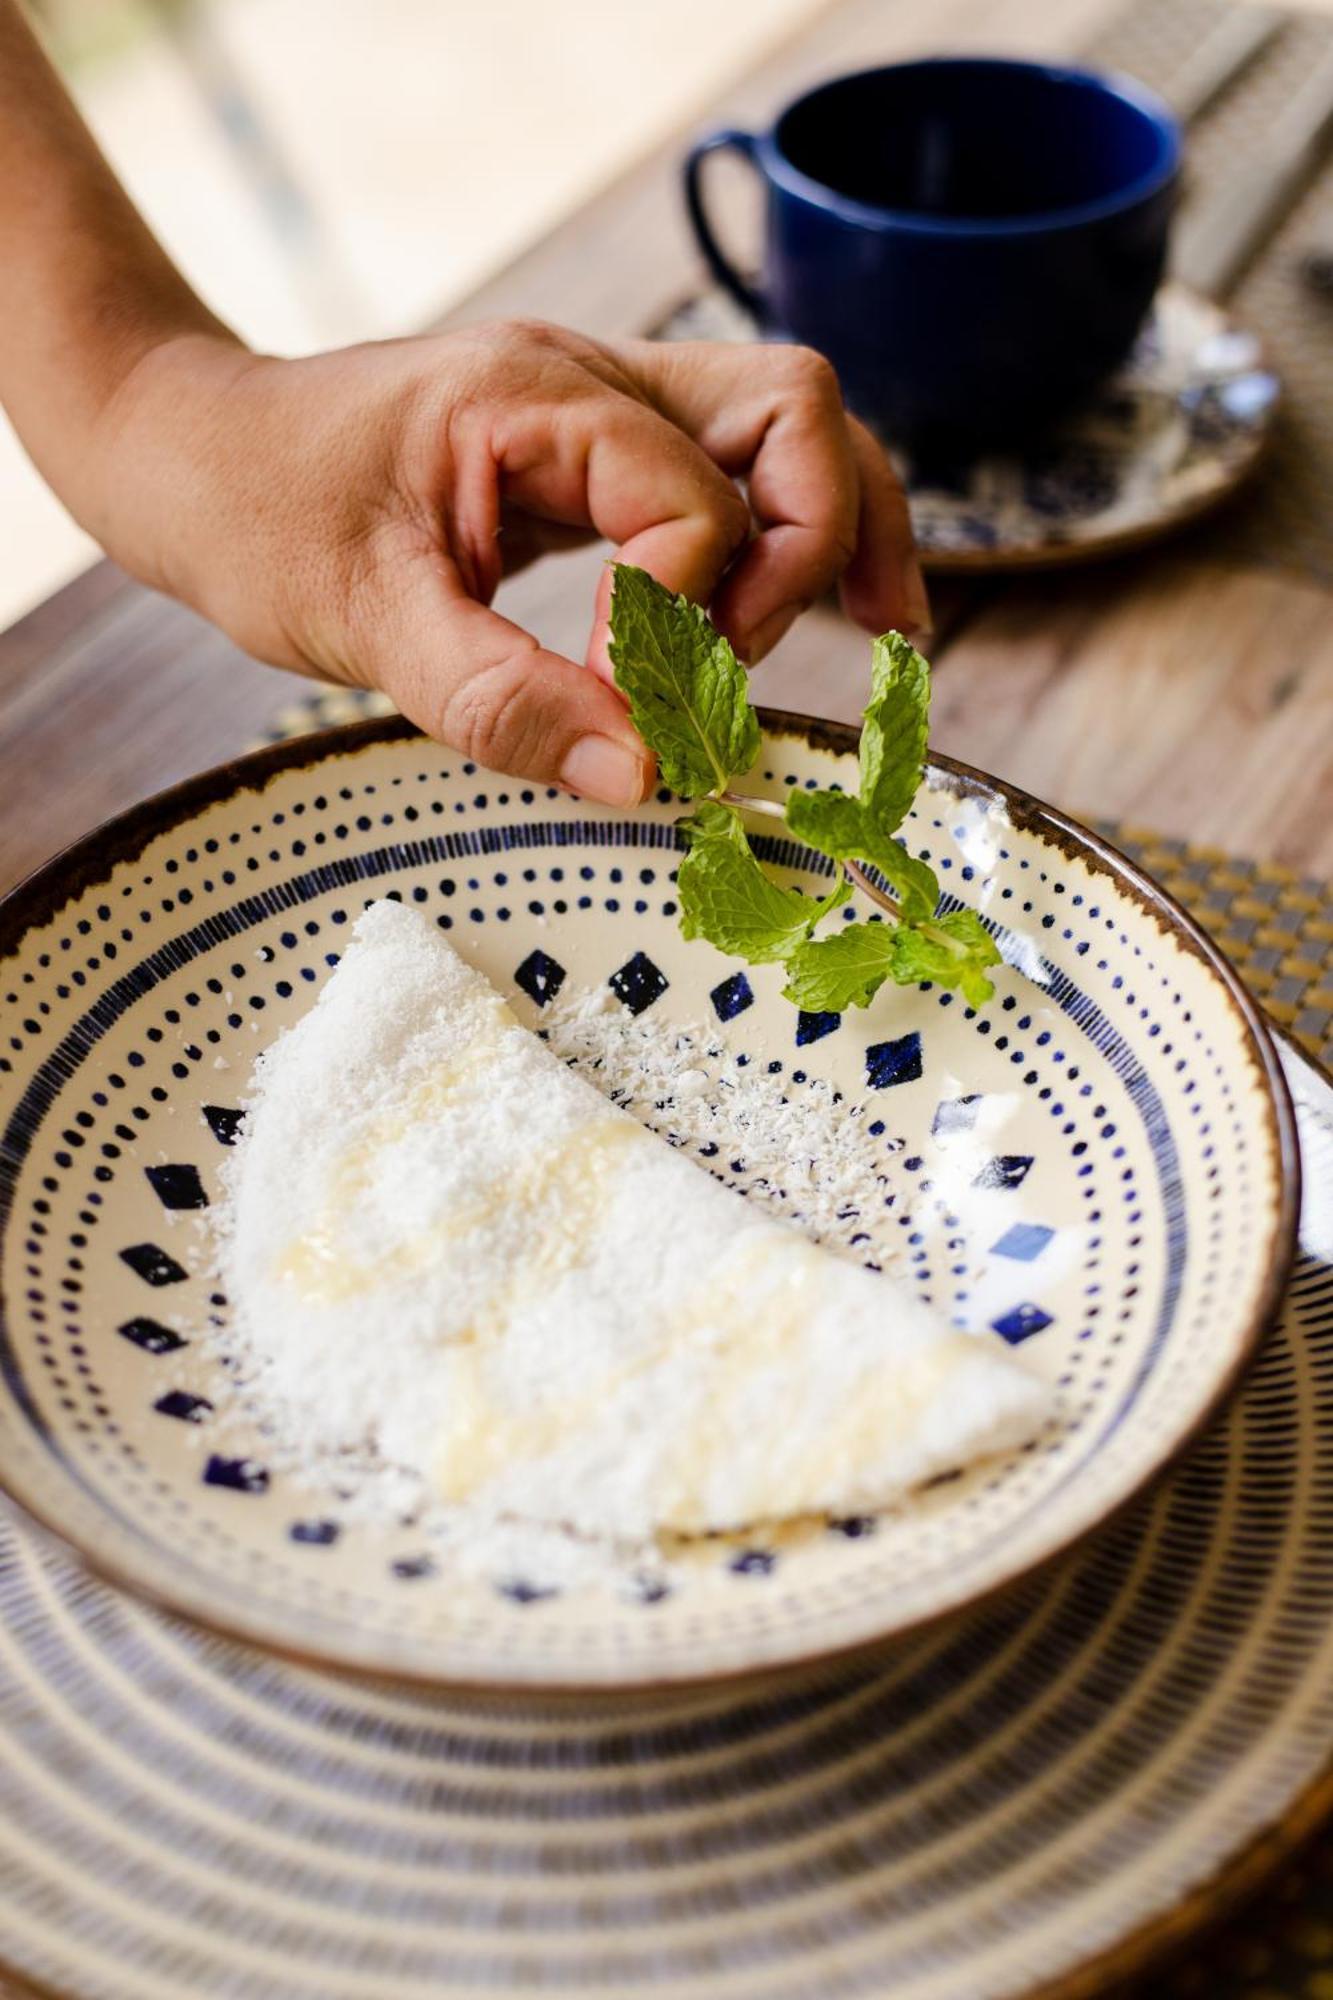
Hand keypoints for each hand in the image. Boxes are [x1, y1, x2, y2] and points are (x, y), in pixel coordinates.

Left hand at [95, 321, 927, 806]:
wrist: (194, 452)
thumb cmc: (259, 514)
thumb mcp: (363, 621)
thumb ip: (500, 700)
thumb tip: (643, 777)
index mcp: (537, 396)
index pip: (689, 506)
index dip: (676, 628)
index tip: (621, 717)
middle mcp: (594, 379)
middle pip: (794, 414)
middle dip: (807, 549)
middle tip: (751, 669)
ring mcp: (608, 404)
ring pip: (792, 429)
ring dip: (839, 531)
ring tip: (886, 634)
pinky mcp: (604, 452)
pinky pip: (741, 470)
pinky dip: (797, 537)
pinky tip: (832, 612)